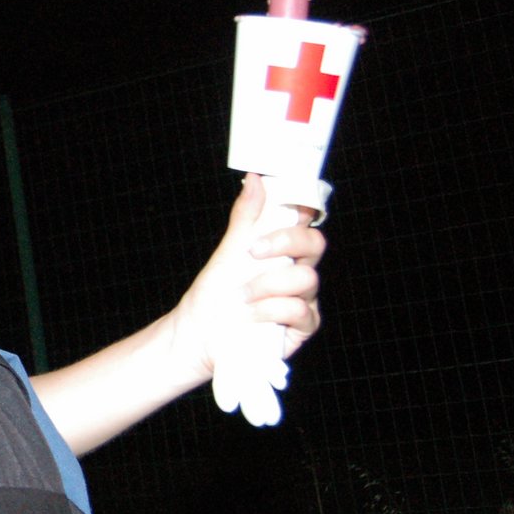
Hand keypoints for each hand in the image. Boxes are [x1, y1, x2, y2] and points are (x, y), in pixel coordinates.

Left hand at [170, 174, 324, 386]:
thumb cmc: (213, 295)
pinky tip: (251, 315)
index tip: (289, 203)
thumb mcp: (228, 252)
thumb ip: (246, 218)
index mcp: (282, 249)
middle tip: (253, 251)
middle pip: (315, 243)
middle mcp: (297, 270)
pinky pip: (300, 310)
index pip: (305, 221)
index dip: (305, 206)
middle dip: (284, 242)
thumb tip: (255, 179)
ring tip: (241, 296)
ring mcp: (303, 298)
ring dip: (266, 285)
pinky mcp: (303, 326)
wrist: (198, 335)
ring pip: (306, 277)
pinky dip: (270, 310)